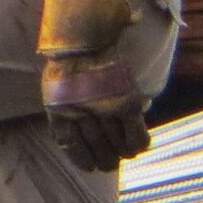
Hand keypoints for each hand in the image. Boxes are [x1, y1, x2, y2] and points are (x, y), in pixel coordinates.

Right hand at [38, 0, 153, 173]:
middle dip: (118, 155)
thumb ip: (137, 98)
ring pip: (97, 149)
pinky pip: (70, 144)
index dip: (137, 148)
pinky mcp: (60, 111)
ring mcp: (81, 111)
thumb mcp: (132, 75)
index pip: (137, 141)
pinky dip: (81, 159)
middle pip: (116, 147)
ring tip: (104, 163)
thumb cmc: (109, 55)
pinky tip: (88, 167)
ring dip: (103, 159)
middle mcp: (105, 109)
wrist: (80, 35)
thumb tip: (142, 117)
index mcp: (127, 100)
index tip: (135, 149)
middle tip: (116, 159)